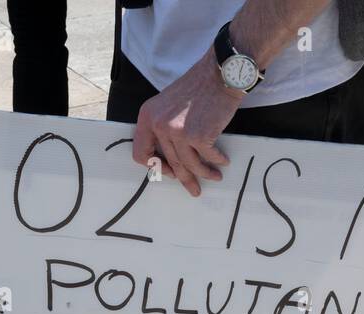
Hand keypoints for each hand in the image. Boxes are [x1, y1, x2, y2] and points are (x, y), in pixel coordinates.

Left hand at [132, 51, 242, 196]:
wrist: (220, 74)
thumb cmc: (198, 87)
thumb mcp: (169, 104)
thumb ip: (163, 126)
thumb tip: (170, 155)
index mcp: (148, 116)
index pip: (140, 153)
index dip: (154, 166)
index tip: (168, 171)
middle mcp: (159, 125)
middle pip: (169, 163)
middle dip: (184, 178)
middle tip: (194, 189)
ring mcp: (178, 132)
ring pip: (188, 165)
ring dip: (203, 174)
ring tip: (214, 177)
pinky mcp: (198, 136)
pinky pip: (207, 158)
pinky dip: (216, 162)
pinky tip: (222, 162)